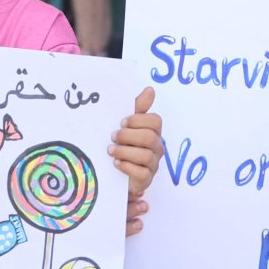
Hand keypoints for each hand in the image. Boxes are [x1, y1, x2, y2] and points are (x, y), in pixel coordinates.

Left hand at [111, 87, 163, 232]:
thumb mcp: (128, 124)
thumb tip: (149, 89)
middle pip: (149, 138)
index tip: (121, 122)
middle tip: (113, 137)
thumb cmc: (125, 143)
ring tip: (111, 151)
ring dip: (125, 152)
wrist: (118, 171)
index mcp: (154, 131)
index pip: (155, 121)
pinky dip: (127, 167)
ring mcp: (154, 164)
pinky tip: (116, 164)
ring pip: (146, 156)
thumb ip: (138, 107)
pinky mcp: (147, 179)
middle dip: (128, 136)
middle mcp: (157, 147)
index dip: (138, 120)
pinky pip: (142, 173)